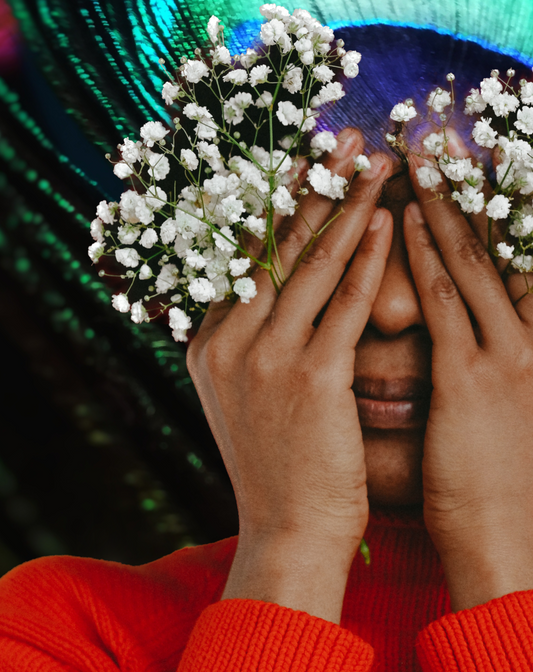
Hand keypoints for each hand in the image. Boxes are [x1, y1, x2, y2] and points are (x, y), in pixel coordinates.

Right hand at [187, 129, 392, 620]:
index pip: (243, 257)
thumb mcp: (242, 396)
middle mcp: (226, 342)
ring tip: (375, 165)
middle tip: (343, 139)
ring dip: (348, 207)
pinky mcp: (310, 379)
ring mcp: (264, 358)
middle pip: (274, 246)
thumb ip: (247, 343)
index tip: (305, 165)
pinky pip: (345, 304)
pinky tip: (387, 224)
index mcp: (207, 344)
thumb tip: (270, 293)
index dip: (277, 204)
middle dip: (313, 186)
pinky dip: (368, 260)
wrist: (287, 532)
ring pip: (310, 264)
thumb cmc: (276, 466)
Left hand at [404, 139, 532, 611]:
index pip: (510, 258)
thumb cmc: (497, 481)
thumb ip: (487, 356)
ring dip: (443, 204)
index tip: (463, 162)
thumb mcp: (502, 406)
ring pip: (471, 261)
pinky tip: (398, 220)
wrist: (512, 544)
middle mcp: (531, 337)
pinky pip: (445, 303)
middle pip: (494, 245)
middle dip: (467, 186)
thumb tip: (466, 323)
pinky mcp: (476, 380)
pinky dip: (423, 257)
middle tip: (439, 135)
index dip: (486, 205)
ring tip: (419, 155)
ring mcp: (509, 354)